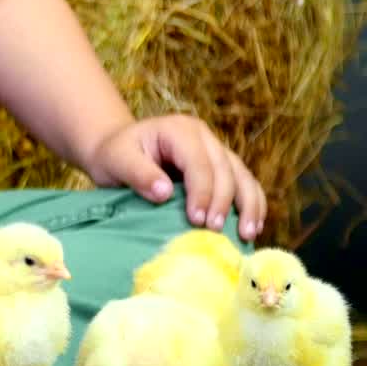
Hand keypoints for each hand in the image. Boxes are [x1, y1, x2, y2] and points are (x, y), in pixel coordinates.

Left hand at [84, 114, 265, 241]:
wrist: (116, 149)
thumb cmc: (114, 154)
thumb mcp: (116, 160)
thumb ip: (138, 173)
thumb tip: (164, 193)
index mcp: (180, 130)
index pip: (199, 163)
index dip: (202, 192)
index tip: (197, 220)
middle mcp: (203, 137)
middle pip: (225, 170)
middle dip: (224, 203)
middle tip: (214, 231)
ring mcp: (216, 151)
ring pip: (242, 176)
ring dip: (249, 206)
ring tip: (248, 235)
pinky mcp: (221, 167)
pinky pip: (244, 184)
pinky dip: (251, 205)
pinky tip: (252, 228)